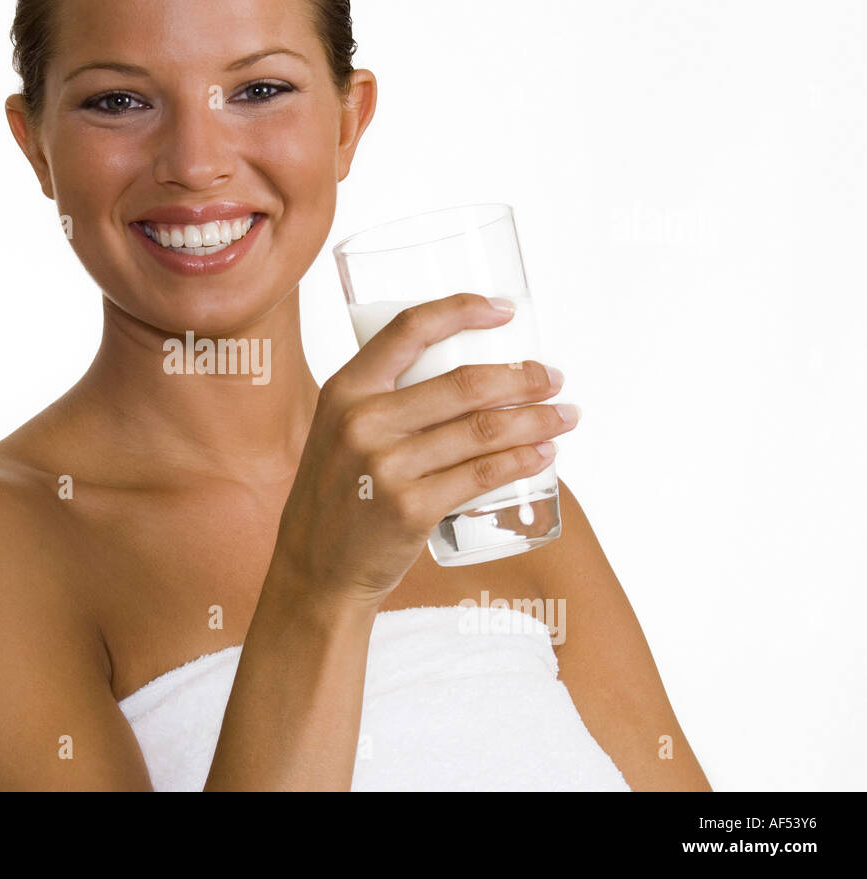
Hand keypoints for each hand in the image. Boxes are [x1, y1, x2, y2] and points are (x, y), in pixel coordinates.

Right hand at [272, 292, 578, 605]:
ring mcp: (388, 466)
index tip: (506, 311)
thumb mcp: (338, 431)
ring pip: (483, 429)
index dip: (463, 310)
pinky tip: (543, 454)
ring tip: (564, 416)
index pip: (408, 329)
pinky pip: (483, 475)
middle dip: (524, 376)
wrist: (316, 568)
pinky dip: (523, 461)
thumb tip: (463, 374)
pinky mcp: (411, 509)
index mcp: (344, 390)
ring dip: (537, 419)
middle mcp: (363, 422)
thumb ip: (383, 400)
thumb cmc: (338, 494)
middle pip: (463, 382)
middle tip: (553, 378)